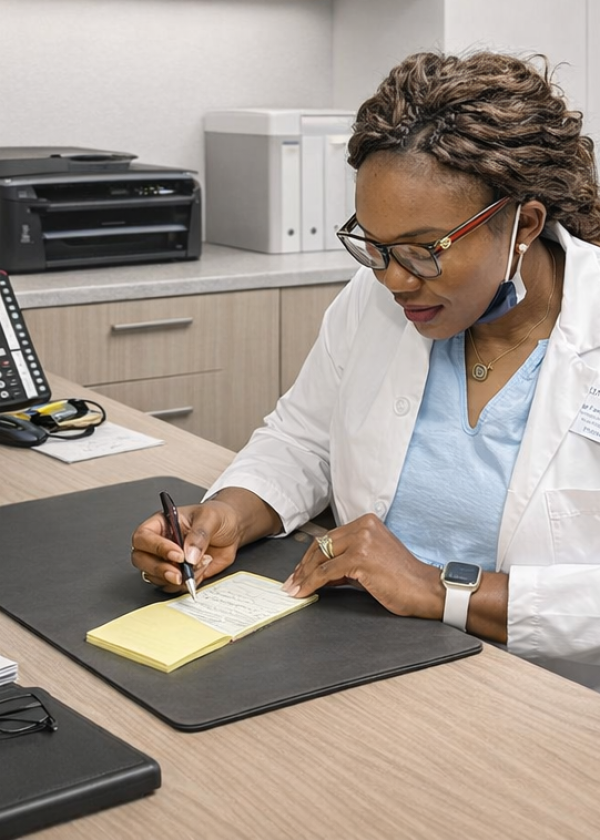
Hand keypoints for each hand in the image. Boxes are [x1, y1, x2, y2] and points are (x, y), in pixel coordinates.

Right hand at [131, 499, 242, 593]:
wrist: (232, 530)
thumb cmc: (217, 516)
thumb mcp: (210, 517)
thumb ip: (199, 534)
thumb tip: (189, 555)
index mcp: (161, 523)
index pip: (143, 537)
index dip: (156, 547)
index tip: (178, 555)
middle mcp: (159, 543)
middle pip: (141, 560)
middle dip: (160, 570)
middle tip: (179, 574)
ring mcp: (166, 560)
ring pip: (156, 577)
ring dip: (179, 577)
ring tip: (201, 563)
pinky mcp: (178, 574)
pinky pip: (173, 586)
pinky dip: (189, 582)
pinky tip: (203, 568)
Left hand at [281, 513, 443, 619]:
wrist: (425, 589)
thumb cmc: (401, 579)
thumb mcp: (370, 561)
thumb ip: (345, 561)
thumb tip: (319, 572)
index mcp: (366, 522)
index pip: (329, 537)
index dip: (310, 556)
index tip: (299, 571)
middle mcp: (363, 526)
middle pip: (321, 545)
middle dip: (303, 566)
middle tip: (292, 582)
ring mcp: (362, 540)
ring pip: (321, 557)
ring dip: (304, 576)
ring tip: (295, 589)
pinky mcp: (360, 558)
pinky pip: (327, 571)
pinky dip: (312, 583)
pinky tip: (305, 592)